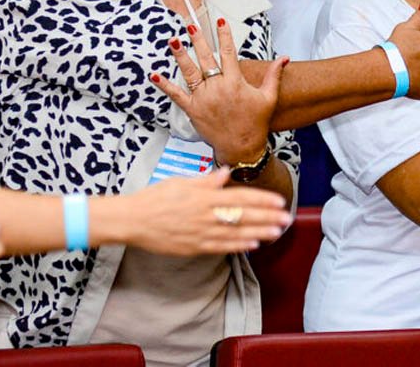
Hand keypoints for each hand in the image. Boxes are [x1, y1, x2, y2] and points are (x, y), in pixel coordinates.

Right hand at [125, 168, 290, 254]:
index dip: (261, 200)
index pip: (240, 197)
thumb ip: (206, 181)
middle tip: (287, 218)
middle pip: (243, 216)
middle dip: (267, 217)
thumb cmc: (155, 198)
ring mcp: (201, 233)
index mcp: (204, 196)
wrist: (132, 220)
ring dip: (259, 232)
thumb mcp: (181, 182)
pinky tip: (254, 244)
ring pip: (236, 233)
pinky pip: (221, 247)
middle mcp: (206, 215)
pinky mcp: (194, 247)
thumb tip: (225, 172)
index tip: (279, 201)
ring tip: (278, 232)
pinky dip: (238, 246)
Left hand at [152, 20, 286, 164]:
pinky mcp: (193, 110)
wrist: (242, 148)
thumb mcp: (268, 97)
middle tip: (191, 25)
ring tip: (173, 40)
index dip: (224, 35)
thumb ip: (273, 75)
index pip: (228, 52)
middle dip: (198, 39)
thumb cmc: (256, 123)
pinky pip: (177, 95)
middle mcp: (217, 88)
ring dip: (180, 55)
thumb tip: (283, 58)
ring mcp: (203, 99)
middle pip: (206, 58)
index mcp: (235, 82)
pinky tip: (155, 75)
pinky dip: (165, 85)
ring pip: (190, 73)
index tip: (220, 21)